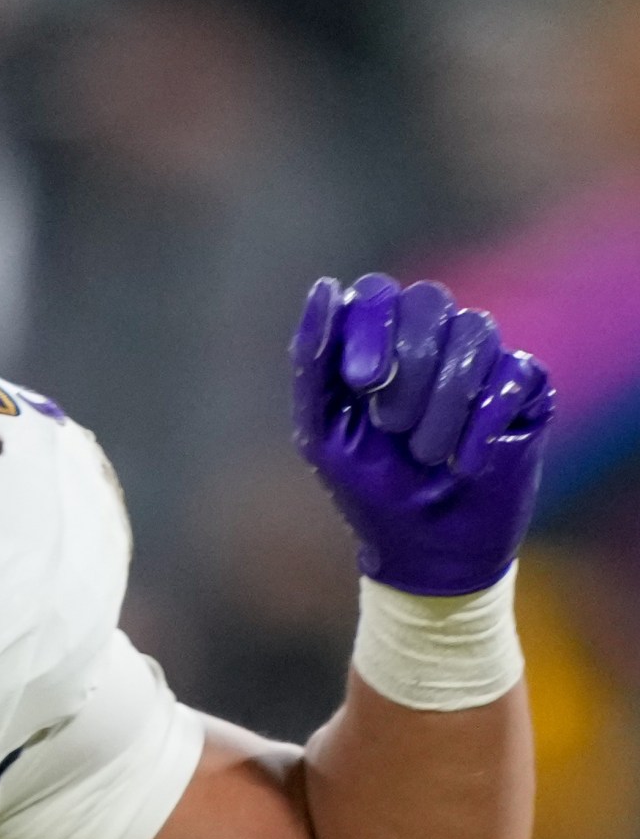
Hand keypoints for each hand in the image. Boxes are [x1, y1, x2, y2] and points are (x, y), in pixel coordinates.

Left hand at [291, 274, 552, 595]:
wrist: (427, 549)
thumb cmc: (370, 489)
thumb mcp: (323, 433)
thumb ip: (314, 363)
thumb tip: (324, 289)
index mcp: (380, 342)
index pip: (378, 293)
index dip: (371, 326)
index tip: (362, 380)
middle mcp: (433, 339)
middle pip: (429, 300)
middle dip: (408, 363)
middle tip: (391, 424)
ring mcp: (483, 359)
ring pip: (475, 331)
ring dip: (442, 401)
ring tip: (425, 453)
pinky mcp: (525, 388)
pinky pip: (513, 373)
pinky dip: (481, 422)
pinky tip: (463, 464)